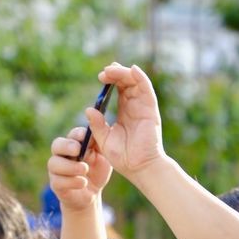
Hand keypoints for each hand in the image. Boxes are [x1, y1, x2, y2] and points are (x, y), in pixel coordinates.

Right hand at [47, 126, 111, 212]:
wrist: (92, 194)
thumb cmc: (96, 172)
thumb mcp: (103, 158)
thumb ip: (100, 146)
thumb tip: (98, 131)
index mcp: (74, 144)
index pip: (72, 135)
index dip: (77, 134)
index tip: (84, 135)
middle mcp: (62, 155)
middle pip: (56, 145)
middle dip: (66, 146)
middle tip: (77, 149)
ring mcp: (57, 170)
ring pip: (54, 163)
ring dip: (70, 166)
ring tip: (84, 169)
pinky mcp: (56, 184)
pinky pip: (58, 181)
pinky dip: (71, 181)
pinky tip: (83, 182)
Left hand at [83, 63, 165, 178]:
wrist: (139, 168)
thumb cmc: (124, 158)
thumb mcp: (105, 140)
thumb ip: (97, 124)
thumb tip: (88, 109)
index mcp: (125, 113)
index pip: (119, 90)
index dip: (111, 80)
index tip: (100, 77)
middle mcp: (135, 107)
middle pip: (127, 82)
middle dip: (115, 74)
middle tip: (103, 72)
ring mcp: (143, 108)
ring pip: (136, 82)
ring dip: (123, 73)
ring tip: (111, 70)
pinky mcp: (150, 111)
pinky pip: (147, 90)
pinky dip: (141, 78)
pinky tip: (132, 69)